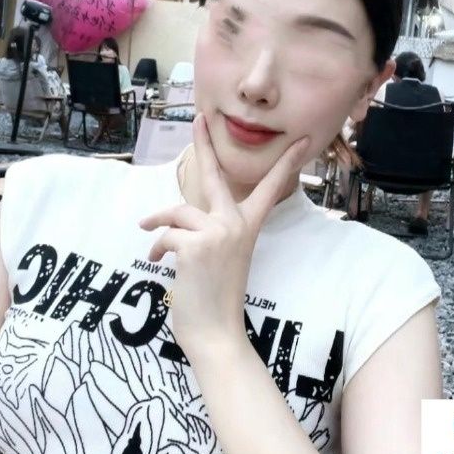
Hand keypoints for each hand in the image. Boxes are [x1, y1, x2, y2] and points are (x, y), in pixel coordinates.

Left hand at [139, 113, 308, 357]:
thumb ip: (210, 230)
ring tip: (150, 239)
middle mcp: (237, 224)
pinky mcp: (196, 244)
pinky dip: (157, 248)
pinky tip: (159, 263)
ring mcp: (218, 232)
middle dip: (203, 145)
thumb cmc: (215, 299)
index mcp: (248, 226)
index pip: (271, 187)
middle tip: (199, 119)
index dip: (287, 162)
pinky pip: (166, 235)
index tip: (303, 139)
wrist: (216, 334)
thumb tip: (180, 217)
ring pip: (178, 211)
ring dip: (158, 226)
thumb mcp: (220, 257)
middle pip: (217, 175)